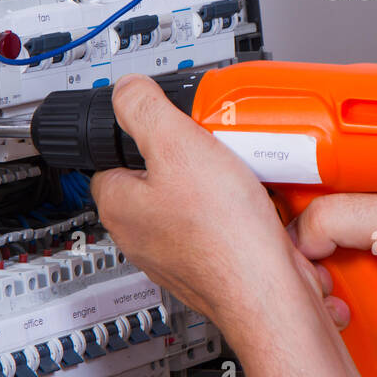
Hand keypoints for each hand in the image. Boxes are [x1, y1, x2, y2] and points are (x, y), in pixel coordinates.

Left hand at [89, 74, 304, 324]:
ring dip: (212, 184)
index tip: (161, 124)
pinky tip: (251, 201)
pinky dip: (233, 210)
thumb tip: (125, 89)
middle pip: (153, 178)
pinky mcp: (209, 264)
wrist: (268, 288)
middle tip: (207, 146)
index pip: (108, 159)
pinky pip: (216, 224)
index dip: (135, 136)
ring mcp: (175, 254)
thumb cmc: (222, 232)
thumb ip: (143, 108)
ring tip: (235, 171)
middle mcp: (140, 235)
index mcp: (118, 206)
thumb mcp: (178, 143)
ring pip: (188, 201)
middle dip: (183, 158)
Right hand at [288, 193, 376, 359]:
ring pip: (312, 277)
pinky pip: (332, 309)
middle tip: (316, 266)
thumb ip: (340, 216)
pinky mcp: (367, 302)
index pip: (303, 189)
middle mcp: (360, 223)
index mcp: (364, 189)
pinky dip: (333, 316)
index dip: (283, 206)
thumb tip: (297, 236)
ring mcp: (363, 264)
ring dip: (318, 292)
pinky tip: (346, 315)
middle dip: (300, 257)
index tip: (275, 225)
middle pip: (300, 236)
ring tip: (336, 295)